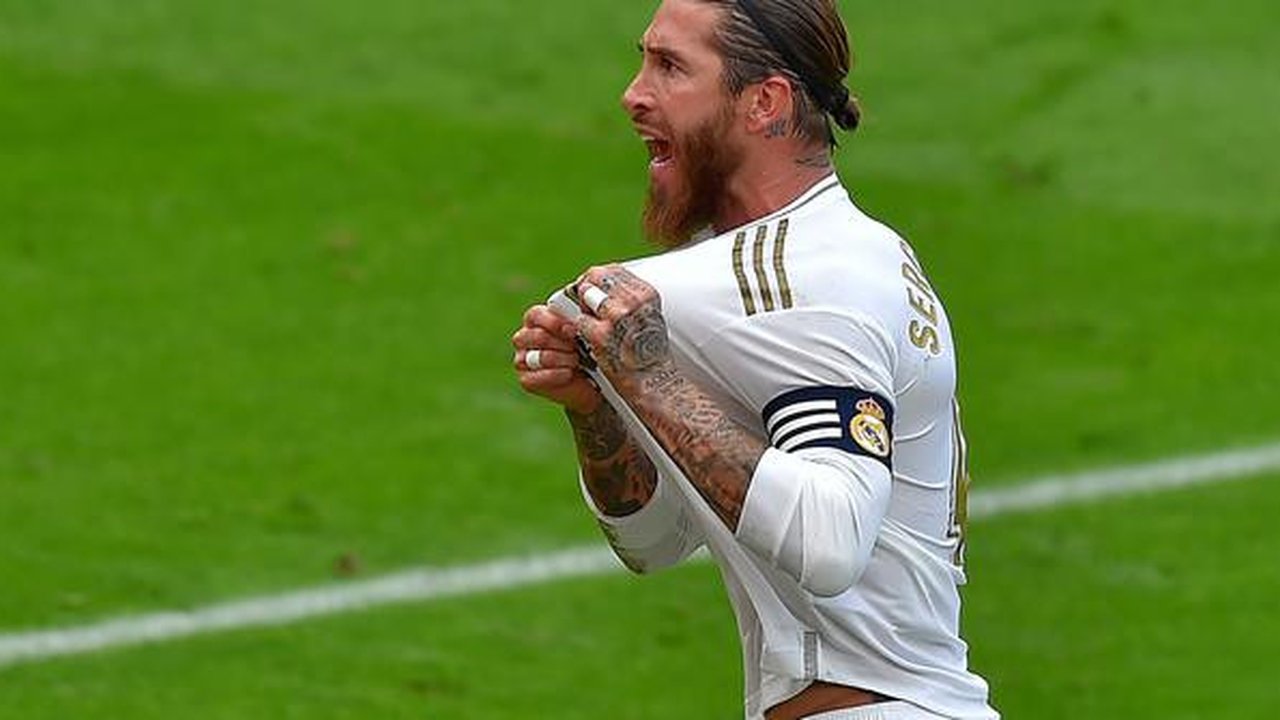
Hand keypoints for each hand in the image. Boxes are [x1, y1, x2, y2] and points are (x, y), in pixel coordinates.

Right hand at [512, 304, 602, 414]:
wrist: (591, 381)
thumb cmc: (588, 350)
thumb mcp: (586, 331)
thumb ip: (579, 316)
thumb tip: (585, 296)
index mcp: (535, 320)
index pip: (535, 315)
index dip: (553, 322)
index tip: (573, 331)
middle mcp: (524, 338)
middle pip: (536, 336)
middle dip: (561, 343)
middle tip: (577, 348)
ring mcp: (522, 359)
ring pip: (537, 357)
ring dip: (561, 359)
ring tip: (576, 360)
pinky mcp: (526, 380)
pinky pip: (535, 377)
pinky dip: (555, 375)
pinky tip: (569, 374)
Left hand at [573, 265, 677, 390]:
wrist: (653, 380)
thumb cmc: (648, 350)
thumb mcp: (647, 314)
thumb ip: (628, 296)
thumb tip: (600, 281)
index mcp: (645, 293)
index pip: (612, 270)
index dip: (596, 278)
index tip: (592, 288)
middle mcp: (633, 301)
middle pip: (595, 277)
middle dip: (586, 289)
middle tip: (587, 305)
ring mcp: (617, 317)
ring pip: (585, 295)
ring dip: (584, 308)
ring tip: (592, 323)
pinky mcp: (602, 335)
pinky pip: (579, 320)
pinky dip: (581, 329)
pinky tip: (591, 338)